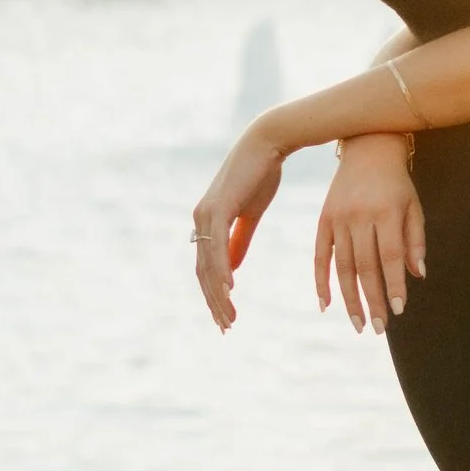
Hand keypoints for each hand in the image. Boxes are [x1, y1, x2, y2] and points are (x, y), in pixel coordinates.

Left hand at [190, 125, 283, 330]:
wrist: (268, 143)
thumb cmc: (261, 174)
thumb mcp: (250, 215)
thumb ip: (239, 241)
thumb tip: (231, 268)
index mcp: (207, 223)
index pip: (207, 267)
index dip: (214, 293)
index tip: (226, 316)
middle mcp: (200, 220)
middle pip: (203, 271)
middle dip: (214, 302)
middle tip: (226, 327)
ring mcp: (206, 214)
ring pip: (208, 264)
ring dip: (218, 294)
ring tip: (228, 317)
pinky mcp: (218, 208)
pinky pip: (217, 246)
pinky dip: (222, 270)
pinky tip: (229, 289)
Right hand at [316, 131, 426, 329]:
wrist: (367, 147)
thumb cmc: (397, 183)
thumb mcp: (414, 206)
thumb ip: (415, 240)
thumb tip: (416, 275)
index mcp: (386, 212)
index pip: (389, 256)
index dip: (393, 284)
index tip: (397, 310)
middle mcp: (359, 216)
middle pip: (364, 266)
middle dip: (371, 300)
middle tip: (377, 328)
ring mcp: (338, 218)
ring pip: (342, 266)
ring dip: (349, 298)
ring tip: (358, 322)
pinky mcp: (323, 219)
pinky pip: (320, 256)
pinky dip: (321, 281)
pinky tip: (326, 304)